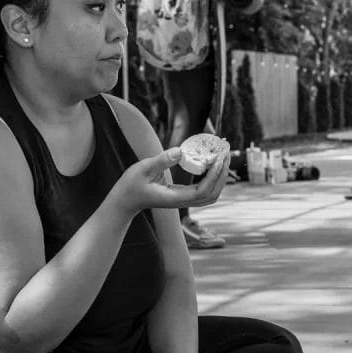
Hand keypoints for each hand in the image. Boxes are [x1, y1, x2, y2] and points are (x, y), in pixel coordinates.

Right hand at [111, 145, 229, 215]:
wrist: (125, 200)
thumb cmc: (131, 185)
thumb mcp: (143, 169)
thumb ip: (161, 160)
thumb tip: (180, 151)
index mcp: (174, 197)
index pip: (201, 191)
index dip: (213, 176)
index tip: (218, 159)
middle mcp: (182, 201)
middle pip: (211, 194)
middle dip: (221, 175)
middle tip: (225, 154)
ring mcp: (183, 200)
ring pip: (210, 194)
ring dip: (219, 177)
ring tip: (222, 157)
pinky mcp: (183, 195)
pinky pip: (204, 190)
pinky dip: (212, 178)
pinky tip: (212, 163)